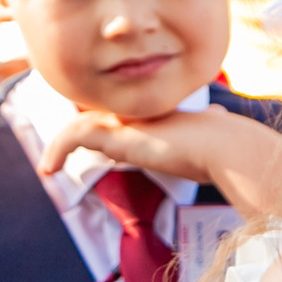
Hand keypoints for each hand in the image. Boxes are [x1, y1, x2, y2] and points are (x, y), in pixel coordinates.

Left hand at [37, 107, 281, 220]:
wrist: (231, 149)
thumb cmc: (232, 151)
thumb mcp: (214, 138)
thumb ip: (211, 128)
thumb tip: (220, 116)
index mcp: (161, 114)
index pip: (124, 116)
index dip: (106, 126)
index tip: (95, 144)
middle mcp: (141, 112)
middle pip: (97, 116)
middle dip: (78, 132)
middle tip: (58, 157)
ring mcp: (127, 121)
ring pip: (81, 124)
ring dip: (62, 144)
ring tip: (50, 166)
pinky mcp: (116, 134)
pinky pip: (73, 136)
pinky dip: (58, 150)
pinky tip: (49, 169)